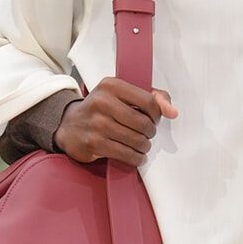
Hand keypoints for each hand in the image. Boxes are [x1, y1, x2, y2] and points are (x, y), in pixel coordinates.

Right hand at [55, 78, 176, 168]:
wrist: (69, 125)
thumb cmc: (102, 109)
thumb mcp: (123, 95)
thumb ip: (153, 97)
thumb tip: (173, 112)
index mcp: (111, 85)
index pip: (149, 101)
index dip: (157, 114)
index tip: (153, 119)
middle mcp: (102, 102)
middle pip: (144, 124)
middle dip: (150, 132)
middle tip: (146, 134)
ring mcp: (97, 124)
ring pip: (136, 141)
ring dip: (144, 146)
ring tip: (141, 145)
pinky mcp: (94, 143)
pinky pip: (126, 154)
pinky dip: (136, 158)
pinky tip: (136, 155)